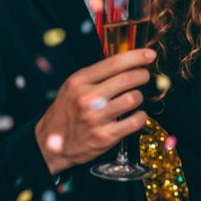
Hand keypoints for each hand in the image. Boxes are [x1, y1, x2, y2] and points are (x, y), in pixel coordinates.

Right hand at [35, 48, 154, 174]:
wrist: (51, 145)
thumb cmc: (66, 112)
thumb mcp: (72, 87)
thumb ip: (95, 75)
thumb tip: (127, 62)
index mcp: (79, 82)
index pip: (113, 63)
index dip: (135, 57)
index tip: (149, 55)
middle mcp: (87, 98)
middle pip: (127, 79)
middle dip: (142, 75)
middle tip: (144, 75)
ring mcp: (96, 119)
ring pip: (133, 99)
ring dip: (139, 96)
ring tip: (133, 98)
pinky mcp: (105, 137)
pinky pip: (135, 121)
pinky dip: (141, 116)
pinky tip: (135, 115)